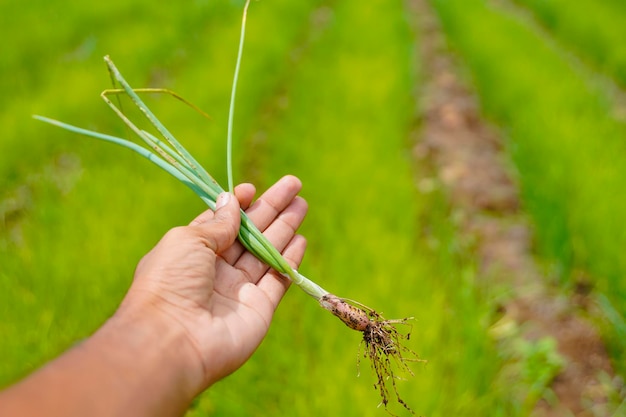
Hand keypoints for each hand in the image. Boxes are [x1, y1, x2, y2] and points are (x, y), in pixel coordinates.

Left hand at [117, 175, 307, 392]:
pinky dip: (289, 260)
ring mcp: (239, 291)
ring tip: (302, 204)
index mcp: (192, 252)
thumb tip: (233, 199)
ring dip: (285, 228)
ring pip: (267, 252)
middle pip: (250, 233)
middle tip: (294, 185)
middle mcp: (216, 270)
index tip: (252, 189)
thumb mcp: (189, 239)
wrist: (173, 340)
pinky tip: (300, 240)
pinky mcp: (259, 309)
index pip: (221, 223)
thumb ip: (218, 222)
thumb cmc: (171, 281)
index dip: (238, 205)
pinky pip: (278, 279)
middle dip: (271, 208)